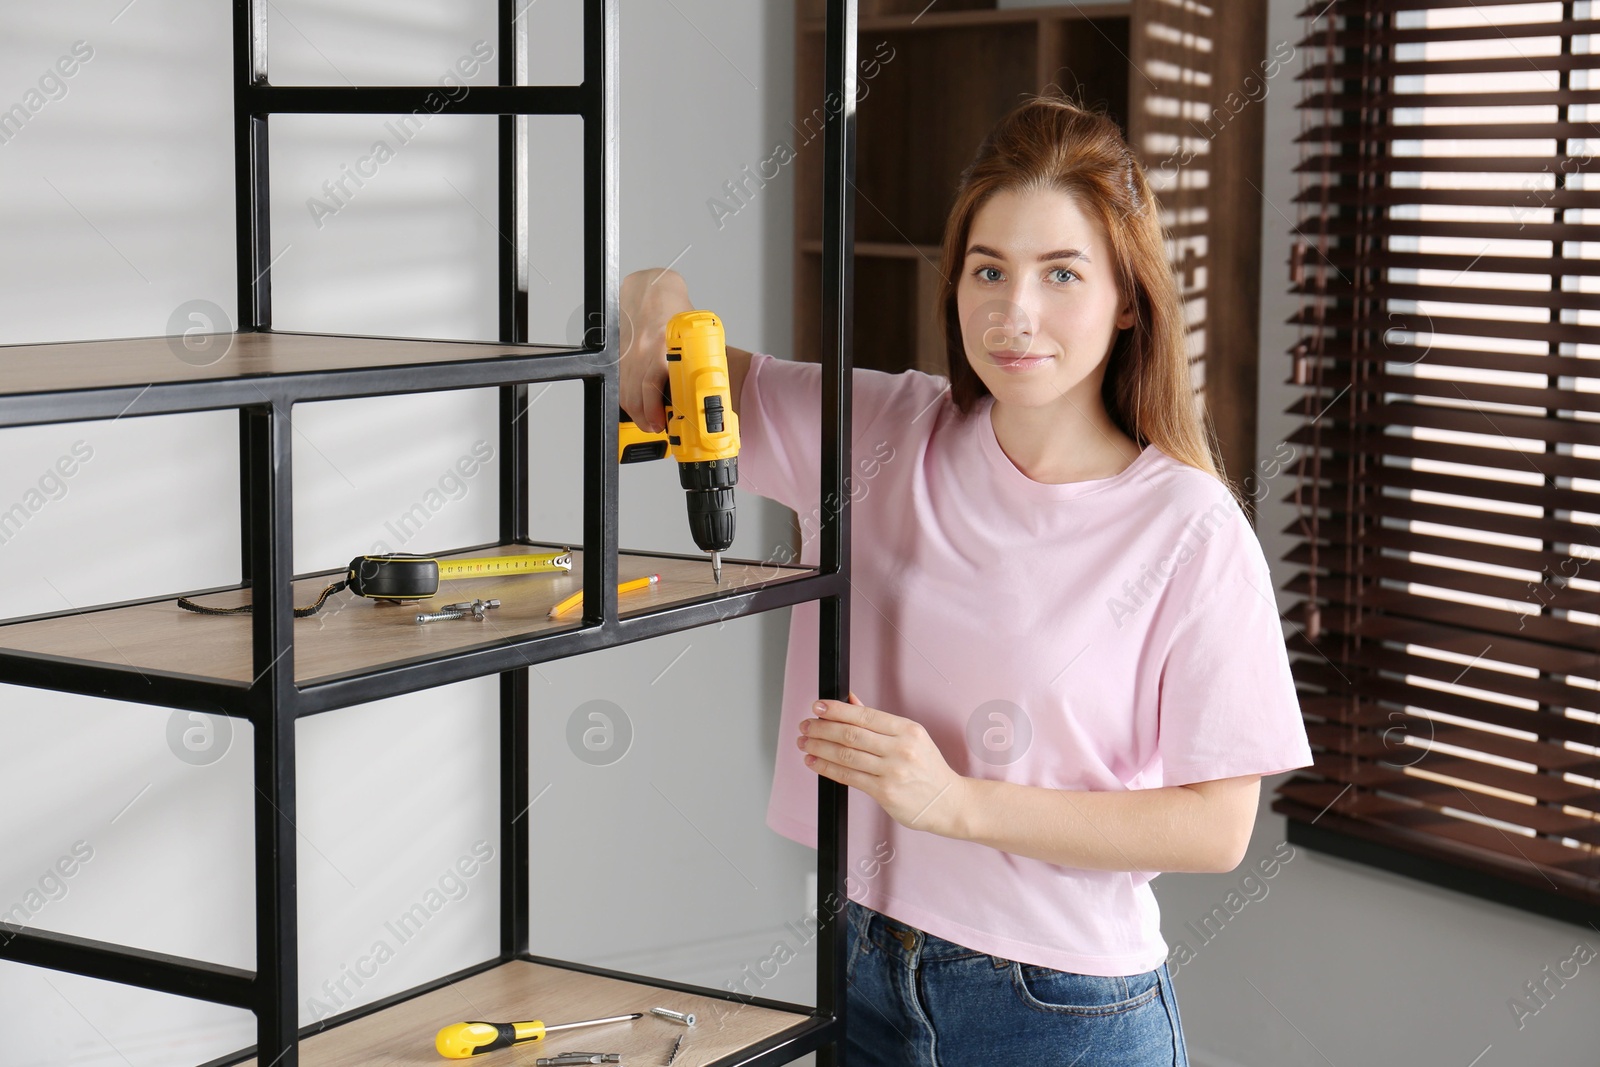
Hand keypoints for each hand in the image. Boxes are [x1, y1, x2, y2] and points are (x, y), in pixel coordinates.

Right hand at [620, 268, 693, 433]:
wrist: (650, 286)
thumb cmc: (672, 305)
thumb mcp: (690, 333)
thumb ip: (693, 358)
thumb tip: (704, 384)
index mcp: (659, 347)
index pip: (651, 389)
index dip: (655, 411)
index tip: (664, 423)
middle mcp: (639, 352)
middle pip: (636, 396)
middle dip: (647, 418)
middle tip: (658, 427)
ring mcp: (626, 353)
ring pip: (625, 391)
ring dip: (636, 411)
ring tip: (648, 421)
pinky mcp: (618, 353)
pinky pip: (620, 381)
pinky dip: (627, 396)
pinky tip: (636, 403)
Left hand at [798, 691, 967, 836]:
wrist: (948, 802)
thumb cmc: (929, 770)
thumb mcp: (911, 737)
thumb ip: (879, 721)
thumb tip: (851, 701)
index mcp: (908, 730)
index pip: (865, 715)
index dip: (837, 710)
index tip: (818, 707)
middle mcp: (901, 749)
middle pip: (851, 734)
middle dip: (822, 728)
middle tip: (806, 725)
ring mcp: (892, 772)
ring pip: (846, 755)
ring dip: (820, 747)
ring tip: (805, 742)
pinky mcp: (885, 792)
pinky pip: (849, 777)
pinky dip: (827, 768)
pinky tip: (815, 762)